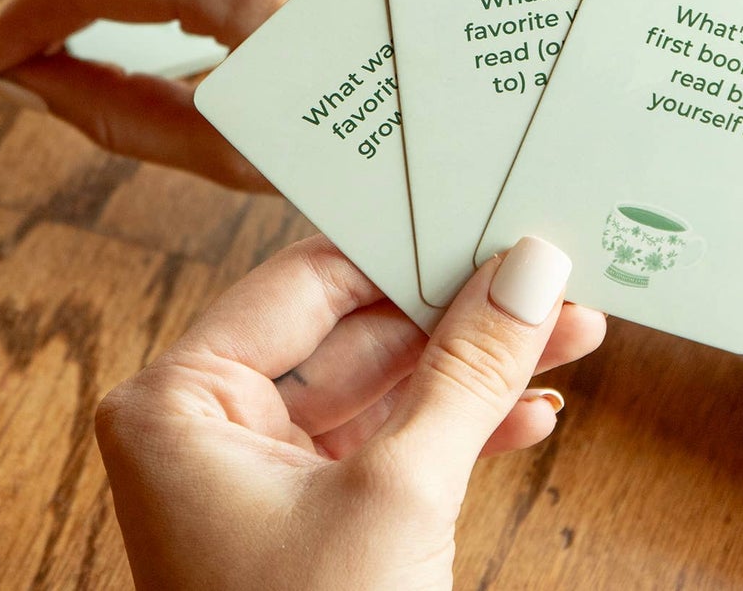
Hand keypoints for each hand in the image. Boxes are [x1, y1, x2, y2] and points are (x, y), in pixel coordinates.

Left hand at [97, 234, 605, 590]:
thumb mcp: (399, 496)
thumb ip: (465, 373)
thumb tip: (527, 271)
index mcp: (177, 401)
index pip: (304, 282)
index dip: (402, 248)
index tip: (483, 218)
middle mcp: (205, 428)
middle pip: (352, 334)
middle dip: (459, 315)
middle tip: (544, 274)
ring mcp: (258, 479)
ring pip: (381, 394)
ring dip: (474, 373)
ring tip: (566, 331)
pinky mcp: (307, 525)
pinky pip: (385, 453)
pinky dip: (457, 435)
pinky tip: (532, 411)